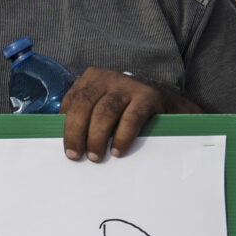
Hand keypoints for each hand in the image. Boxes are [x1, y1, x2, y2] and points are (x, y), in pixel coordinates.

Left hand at [60, 68, 189, 160]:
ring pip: (104, 112)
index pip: (71, 102)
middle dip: (75, 133)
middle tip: (75, 155)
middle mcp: (108, 78)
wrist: (170, 105)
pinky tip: (117, 151)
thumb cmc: (127, 110)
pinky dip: (122, 137)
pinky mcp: (149, 96)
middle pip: (83, 105)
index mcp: (92, 79)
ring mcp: (129, 85)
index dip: (65, 126)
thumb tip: (67, 142)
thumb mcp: (103, 106)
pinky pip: (131, 118)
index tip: (66, 148)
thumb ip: (85, 116)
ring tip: (95, 157)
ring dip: (97, 137)